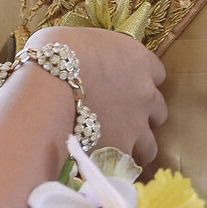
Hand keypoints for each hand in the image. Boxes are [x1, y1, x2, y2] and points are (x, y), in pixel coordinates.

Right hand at [25, 25, 165, 167]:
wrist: (49, 82)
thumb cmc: (57, 52)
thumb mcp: (84, 41)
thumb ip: (97, 55)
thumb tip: (85, 62)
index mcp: (138, 60)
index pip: (156, 73)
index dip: (140, 81)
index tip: (123, 86)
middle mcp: (146, 92)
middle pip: (158, 111)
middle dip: (141, 116)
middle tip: (118, 119)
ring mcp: (137, 124)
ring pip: (149, 145)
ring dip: (135, 146)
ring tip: (113, 149)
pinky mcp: (121, 148)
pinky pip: (128, 165)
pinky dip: (117, 166)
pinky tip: (102, 163)